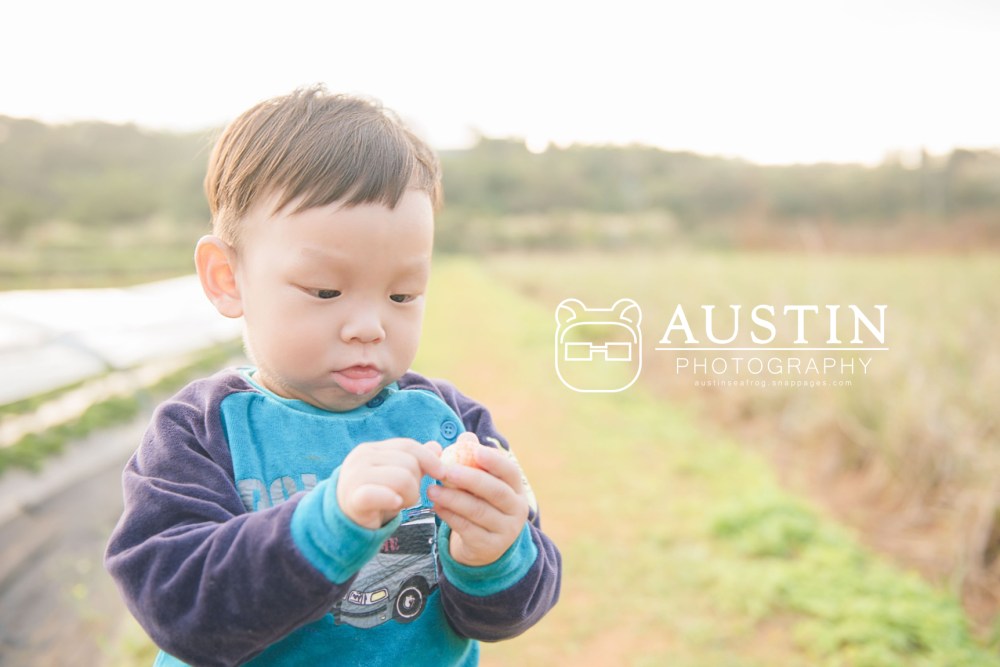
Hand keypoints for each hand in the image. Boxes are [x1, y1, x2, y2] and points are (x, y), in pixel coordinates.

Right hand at [337, 439, 443, 529]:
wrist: (345, 520)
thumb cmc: (375, 495)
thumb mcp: (395, 474)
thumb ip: (414, 460)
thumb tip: (436, 446)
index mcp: (371, 449)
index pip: (408, 446)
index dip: (428, 458)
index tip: (441, 473)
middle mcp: (361, 458)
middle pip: (408, 463)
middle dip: (416, 483)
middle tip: (406, 496)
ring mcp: (355, 476)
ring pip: (402, 478)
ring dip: (409, 496)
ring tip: (399, 503)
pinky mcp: (354, 498)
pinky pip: (380, 494)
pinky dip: (392, 499)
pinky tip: (395, 503)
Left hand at [428, 435, 529, 565]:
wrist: (485, 546)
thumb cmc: (481, 504)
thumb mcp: (481, 483)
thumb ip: (473, 460)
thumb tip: (466, 437)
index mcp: (516, 489)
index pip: (511, 472)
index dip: (495, 461)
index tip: (476, 451)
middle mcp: (516, 510)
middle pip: (496, 492)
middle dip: (469, 479)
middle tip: (445, 471)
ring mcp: (505, 531)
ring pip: (478, 511)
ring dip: (453, 499)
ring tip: (432, 490)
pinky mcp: (489, 547)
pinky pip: (467, 529)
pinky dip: (450, 516)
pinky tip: (436, 506)